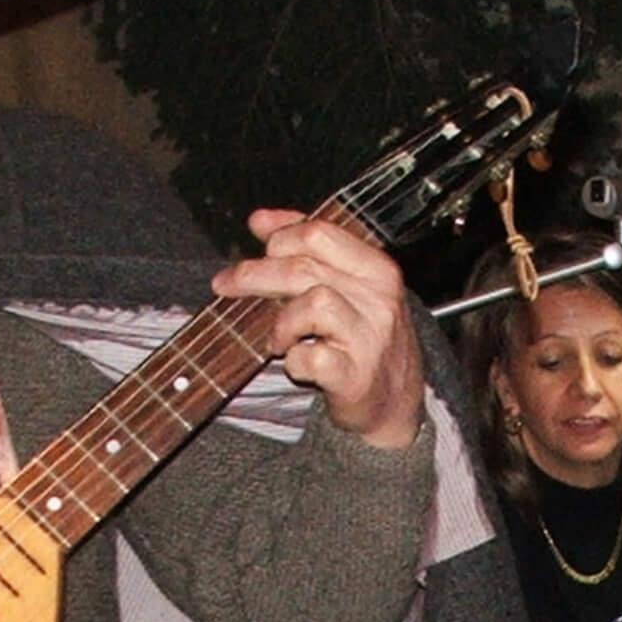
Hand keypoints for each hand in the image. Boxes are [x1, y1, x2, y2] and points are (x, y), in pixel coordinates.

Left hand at [211, 208, 423, 448]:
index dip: (277, 238)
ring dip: (281, 321)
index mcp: (377, 269)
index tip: (255, 250)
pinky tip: (295, 363)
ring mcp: (370, 339)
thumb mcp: (348, 287)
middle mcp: (379, 299)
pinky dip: (293, 360)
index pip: (319, 233)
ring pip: (313, 304)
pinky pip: (311, 358)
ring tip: (278, 338)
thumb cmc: (362, 339)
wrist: (395, 400)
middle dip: (254, 274)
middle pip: (304, 268)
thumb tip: (260, 220)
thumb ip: (308, 250)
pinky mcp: (356, 377)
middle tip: (226, 285)